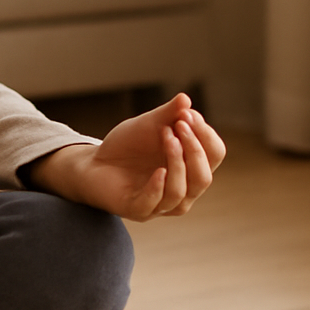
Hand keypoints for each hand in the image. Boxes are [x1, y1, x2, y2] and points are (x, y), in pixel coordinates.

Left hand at [28, 93, 225, 220]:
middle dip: (194, 149)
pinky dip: (158, 187)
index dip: (204, 134)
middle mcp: (183, 190)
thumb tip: (185, 99)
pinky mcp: (138, 210)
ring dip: (176, 162)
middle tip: (178, 124)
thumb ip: (167, 114)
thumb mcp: (148, 125)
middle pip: (204, 176)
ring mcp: (161, 204)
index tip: (187, 114)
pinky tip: (158, 170)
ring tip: (166, 137)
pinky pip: (155, 203)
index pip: (215, 154)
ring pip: (181, 191)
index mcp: (192, 167)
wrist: (94, 162)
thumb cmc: (128, 145)